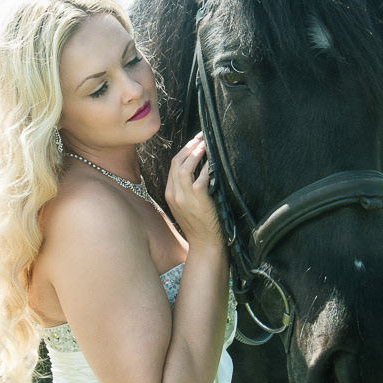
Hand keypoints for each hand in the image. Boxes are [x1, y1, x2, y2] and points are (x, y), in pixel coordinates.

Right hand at [165, 133, 223, 248]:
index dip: (184, 151)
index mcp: (169, 194)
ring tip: (206, 145)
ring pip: (185, 168)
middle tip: (201, 137)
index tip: (194, 142)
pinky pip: (200, 179)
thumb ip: (185, 189)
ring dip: (196, 153)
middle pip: (177, 163)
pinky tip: (213, 162)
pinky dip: (206, 168)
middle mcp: (174, 195)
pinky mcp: (198, 202)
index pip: (173, 165)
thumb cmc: (199, 225)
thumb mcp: (185, 206)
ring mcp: (185, 199)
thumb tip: (195, 169)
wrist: (205, 245)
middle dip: (189, 147)